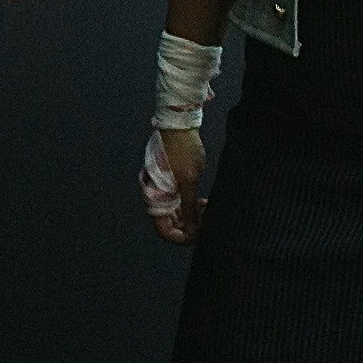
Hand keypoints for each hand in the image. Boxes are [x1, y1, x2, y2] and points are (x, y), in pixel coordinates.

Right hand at [148, 127, 207, 244]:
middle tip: (208, 219)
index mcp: (154, 196)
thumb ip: (189, 208)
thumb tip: (193, 230)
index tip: (200, 234)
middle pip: (170, 225)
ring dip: (191, 217)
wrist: (179, 124)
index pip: (164, 231)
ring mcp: (162, 189)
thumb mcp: (189, 181)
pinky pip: (178, 203)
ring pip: (176, 215)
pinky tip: (203, 201)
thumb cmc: (183, 150)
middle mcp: (155, 196)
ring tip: (207, 208)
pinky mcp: (169, 182)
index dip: (182, 238)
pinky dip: (190, 206)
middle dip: (190, 227)